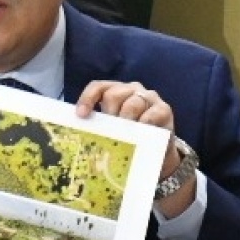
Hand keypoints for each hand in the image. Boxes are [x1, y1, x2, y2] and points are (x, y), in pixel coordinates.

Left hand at [74, 81, 193, 215]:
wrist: (157, 152)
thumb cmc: (130, 138)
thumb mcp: (112, 131)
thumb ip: (99, 127)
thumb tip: (76, 136)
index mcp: (115, 92)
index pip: (98, 87)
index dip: (87, 98)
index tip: (80, 115)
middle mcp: (131, 90)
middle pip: (114, 94)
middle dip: (109, 113)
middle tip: (109, 131)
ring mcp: (148, 98)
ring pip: (133, 102)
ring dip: (125, 119)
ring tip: (124, 134)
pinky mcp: (164, 109)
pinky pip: (153, 112)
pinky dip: (145, 122)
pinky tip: (141, 131)